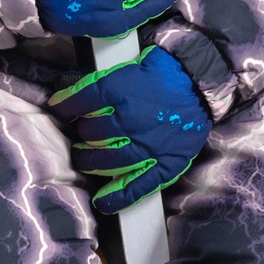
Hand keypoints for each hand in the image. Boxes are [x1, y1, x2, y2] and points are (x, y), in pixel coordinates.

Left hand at [48, 46, 209, 212]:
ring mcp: (147, 146)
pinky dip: (118, 196)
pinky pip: (138, 185)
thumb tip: (68, 83)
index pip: (79, 101)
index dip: (64, 104)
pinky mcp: (165, 163)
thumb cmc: (168, 71)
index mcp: (120, 91)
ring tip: (87, 157)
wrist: (204, 82)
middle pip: (89, 133)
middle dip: (81, 131)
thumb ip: (102, 77)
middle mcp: (130, 121)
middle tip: (83, 131)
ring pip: (104, 161)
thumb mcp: (133, 62)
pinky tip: (104, 201)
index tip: (60, 106)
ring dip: (90, 160)